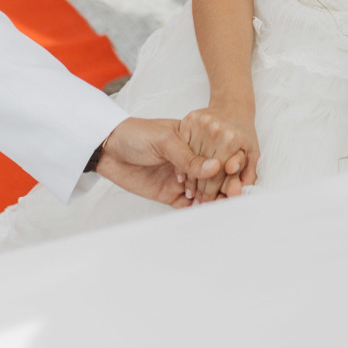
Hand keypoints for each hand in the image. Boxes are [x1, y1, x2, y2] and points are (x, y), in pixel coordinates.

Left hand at [95, 117, 226, 207]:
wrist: (106, 148)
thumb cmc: (135, 134)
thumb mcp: (164, 140)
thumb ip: (188, 157)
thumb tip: (215, 167)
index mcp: (193, 141)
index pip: (216, 156)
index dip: (229, 166)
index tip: (240, 176)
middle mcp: (189, 161)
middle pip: (213, 176)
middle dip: (225, 185)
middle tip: (236, 194)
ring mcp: (180, 178)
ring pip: (204, 192)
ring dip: (214, 199)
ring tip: (225, 205)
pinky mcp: (169, 194)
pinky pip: (188, 204)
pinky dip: (198, 209)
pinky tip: (207, 212)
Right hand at [182, 102, 257, 199]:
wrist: (234, 106)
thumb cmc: (243, 133)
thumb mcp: (252, 154)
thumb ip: (247, 175)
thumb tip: (236, 194)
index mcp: (230, 142)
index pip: (215, 176)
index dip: (210, 194)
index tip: (207, 204)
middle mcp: (215, 132)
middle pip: (201, 170)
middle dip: (199, 190)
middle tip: (197, 202)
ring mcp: (201, 124)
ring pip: (188, 160)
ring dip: (188, 179)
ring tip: (190, 192)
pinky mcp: (190, 119)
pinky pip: (181, 146)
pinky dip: (181, 162)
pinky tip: (183, 175)